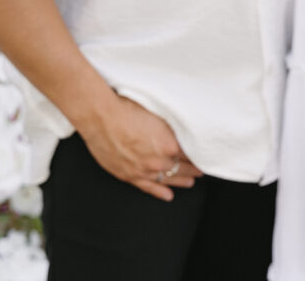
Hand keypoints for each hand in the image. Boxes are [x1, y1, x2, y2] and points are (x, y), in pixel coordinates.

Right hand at [80, 93, 202, 201]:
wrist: (101, 117)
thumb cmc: (127, 108)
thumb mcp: (158, 113)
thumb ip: (171, 127)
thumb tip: (181, 132)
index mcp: (169, 143)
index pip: (189, 153)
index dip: (197, 155)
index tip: (203, 155)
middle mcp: (158, 160)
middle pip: (181, 167)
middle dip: (193, 169)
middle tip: (201, 170)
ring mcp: (143, 170)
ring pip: (167, 180)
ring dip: (180, 181)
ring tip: (191, 182)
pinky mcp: (129, 175)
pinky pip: (148, 187)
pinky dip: (159, 191)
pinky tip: (168, 195)